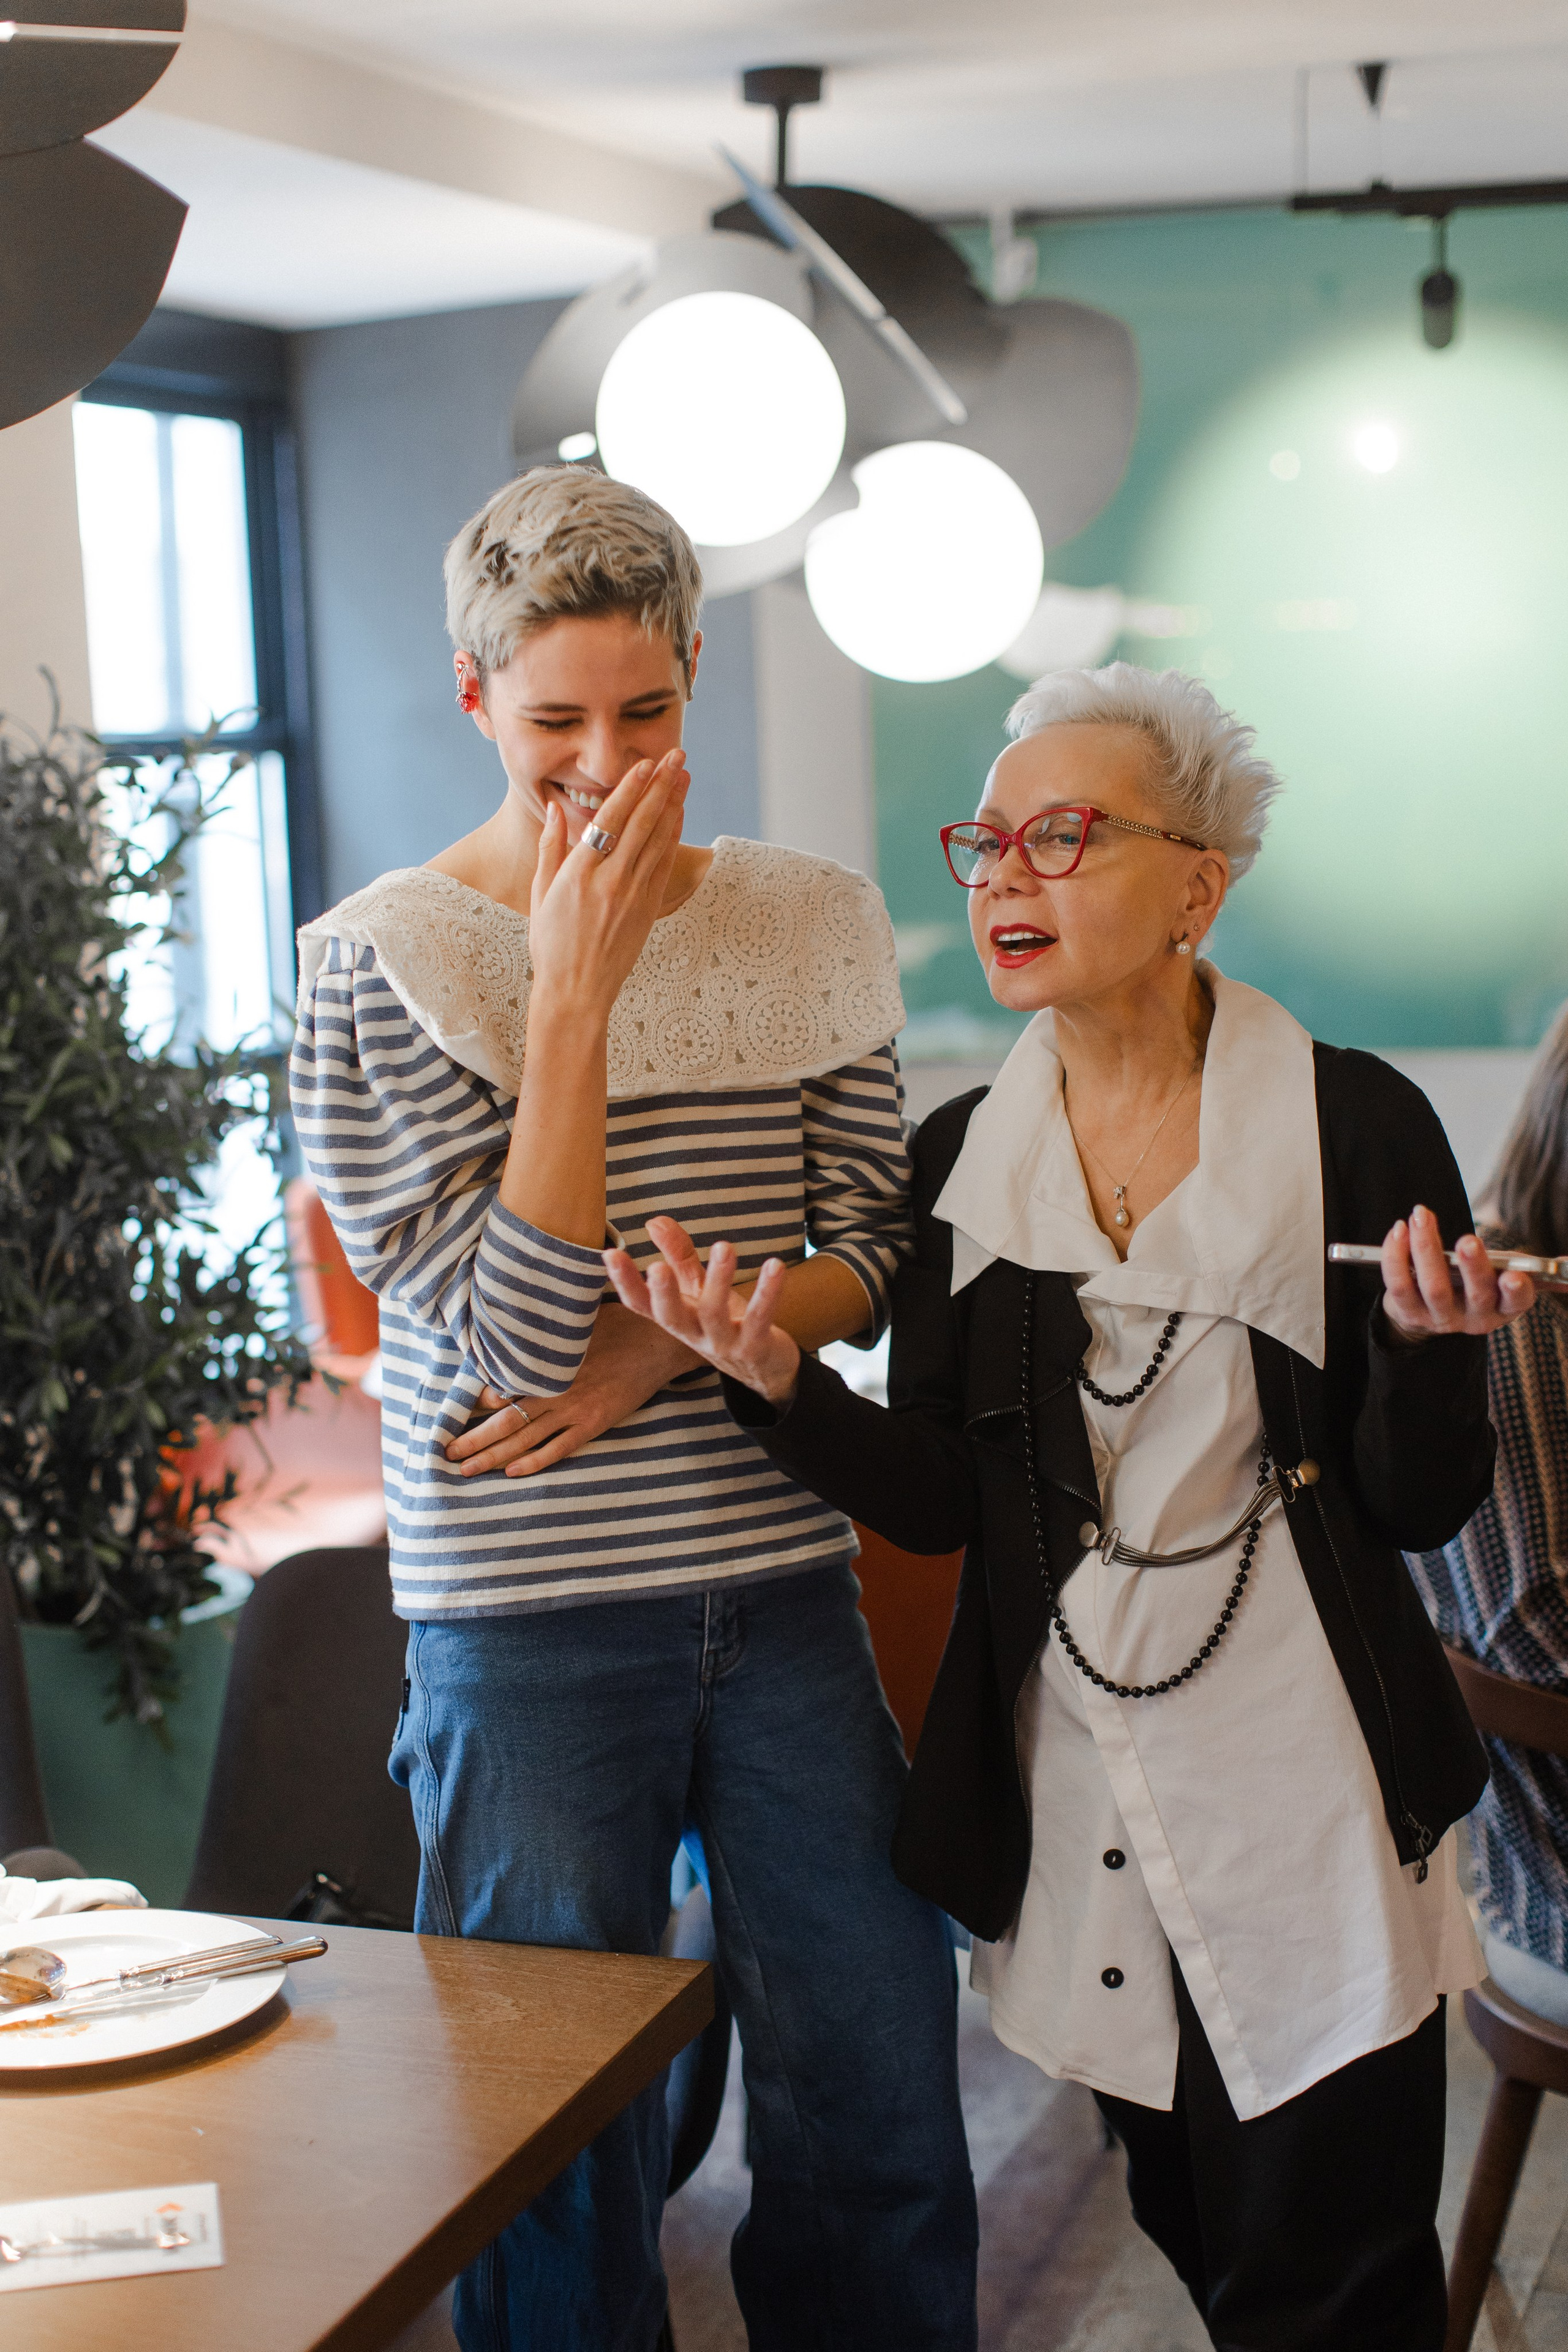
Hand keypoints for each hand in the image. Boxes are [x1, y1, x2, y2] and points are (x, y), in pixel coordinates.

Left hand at [443, 1302, 698, 1477]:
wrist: (657, 1340)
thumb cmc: (616, 1323)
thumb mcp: (575, 1319)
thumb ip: (544, 1333)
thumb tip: (512, 1327)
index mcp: (546, 1364)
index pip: (500, 1387)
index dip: (475, 1404)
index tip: (452, 1416)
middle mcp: (554, 1388)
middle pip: (504, 1420)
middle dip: (472, 1439)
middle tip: (445, 1453)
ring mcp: (574, 1409)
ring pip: (525, 1439)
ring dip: (492, 1456)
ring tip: (466, 1470)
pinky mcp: (595, 1422)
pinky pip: (559, 1448)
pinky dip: (535, 1461)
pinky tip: (513, 1472)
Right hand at [527, 751, 688, 1021]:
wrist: (576, 991)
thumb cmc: (550, 943)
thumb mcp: (540, 893)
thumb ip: (550, 847)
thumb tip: (557, 809)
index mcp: (578, 874)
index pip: (610, 820)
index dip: (630, 788)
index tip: (645, 763)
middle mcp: (610, 881)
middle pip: (642, 822)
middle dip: (661, 785)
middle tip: (677, 755)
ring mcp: (632, 895)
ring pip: (658, 839)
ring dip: (674, 803)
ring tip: (684, 774)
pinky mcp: (647, 909)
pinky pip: (664, 864)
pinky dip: (673, 836)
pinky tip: (679, 814)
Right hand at [604, 1216, 801, 1406]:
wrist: (764, 1368)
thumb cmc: (724, 1321)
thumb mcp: (698, 1289)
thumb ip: (677, 1255)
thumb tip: (653, 1221)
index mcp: (676, 1318)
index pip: (641, 1304)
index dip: (625, 1282)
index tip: (610, 1254)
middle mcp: (694, 1334)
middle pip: (671, 1317)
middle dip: (663, 1293)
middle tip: (656, 1267)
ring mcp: (723, 1344)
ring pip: (715, 1314)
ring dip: (719, 1280)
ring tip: (723, 1247)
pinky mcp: (755, 1347)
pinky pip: (760, 1319)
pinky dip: (768, 1293)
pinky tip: (775, 1266)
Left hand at [1380, 1204, 1535, 1344]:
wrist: (1428, 1314)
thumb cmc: (1472, 1285)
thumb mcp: (1504, 1280)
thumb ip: (1534, 1270)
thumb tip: (1567, 1261)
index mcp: (1503, 1307)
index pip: (1515, 1303)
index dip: (1516, 1291)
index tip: (1514, 1275)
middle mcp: (1474, 1317)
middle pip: (1475, 1294)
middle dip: (1473, 1266)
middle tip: (1468, 1241)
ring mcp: (1439, 1318)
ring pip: (1433, 1287)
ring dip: (1426, 1248)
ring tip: (1422, 1216)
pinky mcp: (1408, 1312)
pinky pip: (1399, 1284)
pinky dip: (1396, 1255)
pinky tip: (1399, 1230)